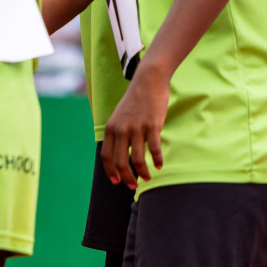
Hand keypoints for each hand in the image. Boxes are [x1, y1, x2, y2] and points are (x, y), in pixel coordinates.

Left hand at [100, 61, 168, 189]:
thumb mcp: (120, 116)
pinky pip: (154, 149)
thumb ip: (118, 133)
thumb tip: (122, 153)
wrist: (148, 81)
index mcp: (111, 128)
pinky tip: (160, 165)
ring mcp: (136, 128)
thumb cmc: (135, 100)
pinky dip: (157, 160)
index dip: (111, 172)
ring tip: (147, 177)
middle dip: (126, 178)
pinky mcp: (152, 126)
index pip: (106, 156)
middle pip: (120, 162)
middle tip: (133, 186)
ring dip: (142, 173)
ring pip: (137, 159)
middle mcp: (121, 129)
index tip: (116, 182)